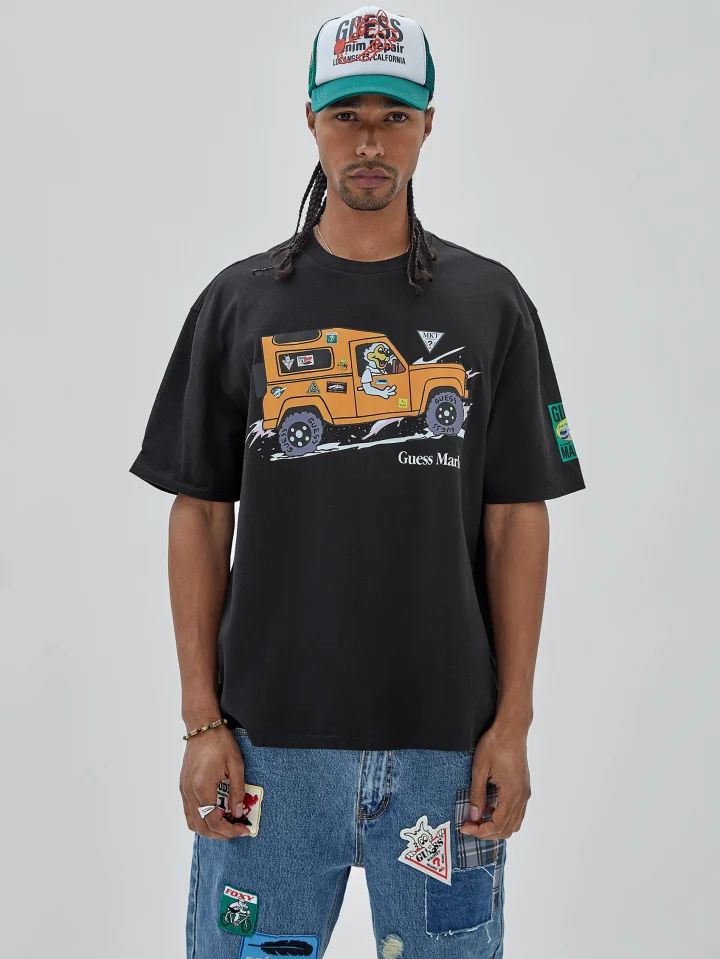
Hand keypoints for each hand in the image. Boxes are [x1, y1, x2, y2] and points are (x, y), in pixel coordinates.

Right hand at [179, 726, 250, 838]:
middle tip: (237, 830)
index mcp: (203, 787)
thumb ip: (237, 791)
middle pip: (201, 827)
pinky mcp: (183, 786)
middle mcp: (190, 792)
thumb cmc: (220, 742)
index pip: (214, 821)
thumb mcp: (236, 765)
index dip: (229, 830)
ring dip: (209, 829)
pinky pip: (189, 812)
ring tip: (226, 825)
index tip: (243, 830)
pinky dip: (201, 819)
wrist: (202, 727)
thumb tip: (238, 813)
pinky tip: (215, 815)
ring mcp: (184, 790)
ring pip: (192, 822)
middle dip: (220, 834)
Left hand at [459, 721, 530, 839]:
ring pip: (514, 823)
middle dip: (487, 832)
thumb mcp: (480, 768)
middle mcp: (522, 796)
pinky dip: (504, 817)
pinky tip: (489, 808)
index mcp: (511, 793)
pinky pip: (517, 812)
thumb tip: (474, 816)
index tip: (465, 827)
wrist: (512, 728)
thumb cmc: (495, 744)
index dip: (480, 831)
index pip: (497, 825)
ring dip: (496, 826)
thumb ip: (477, 794)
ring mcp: (525, 792)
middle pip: (507, 829)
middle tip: (469, 825)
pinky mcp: (524, 787)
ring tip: (478, 818)